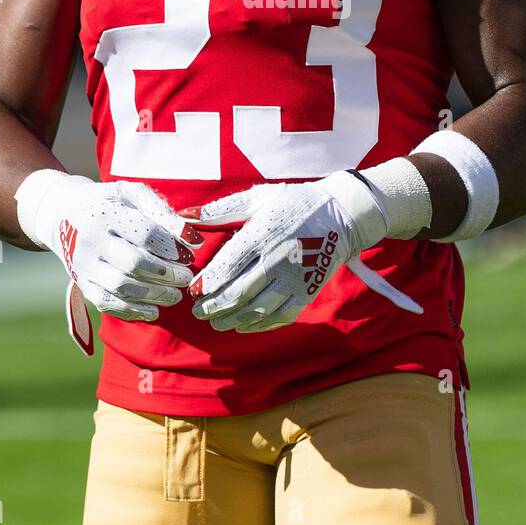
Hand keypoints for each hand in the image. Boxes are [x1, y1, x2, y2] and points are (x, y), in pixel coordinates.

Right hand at [15, 171, 197, 351]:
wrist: (63, 214)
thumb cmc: (110, 202)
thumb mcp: (132, 194)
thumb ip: (162, 212)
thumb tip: (192, 240)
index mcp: (105, 212)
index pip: (145, 234)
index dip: (171, 248)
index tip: (189, 255)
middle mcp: (91, 239)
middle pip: (134, 263)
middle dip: (166, 274)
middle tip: (186, 278)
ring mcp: (83, 264)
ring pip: (122, 286)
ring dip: (154, 295)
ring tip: (175, 296)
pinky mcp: (81, 282)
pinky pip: (107, 303)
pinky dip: (133, 311)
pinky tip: (154, 311)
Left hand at [186, 172, 421, 332]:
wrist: (341, 215)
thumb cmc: (293, 203)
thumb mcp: (257, 198)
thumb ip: (220, 210)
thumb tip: (184, 217)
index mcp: (262, 234)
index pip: (228, 265)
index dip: (207, 283)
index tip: (192, 292)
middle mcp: (277, 259)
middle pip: (239, 292)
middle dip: (214, 306)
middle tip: (198, 313)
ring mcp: (294, 278)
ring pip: (258, 308)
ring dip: (232, 319)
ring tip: (216, 322)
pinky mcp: (308, 291)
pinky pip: (281, 316)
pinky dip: (260, 325)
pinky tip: (243, 325)